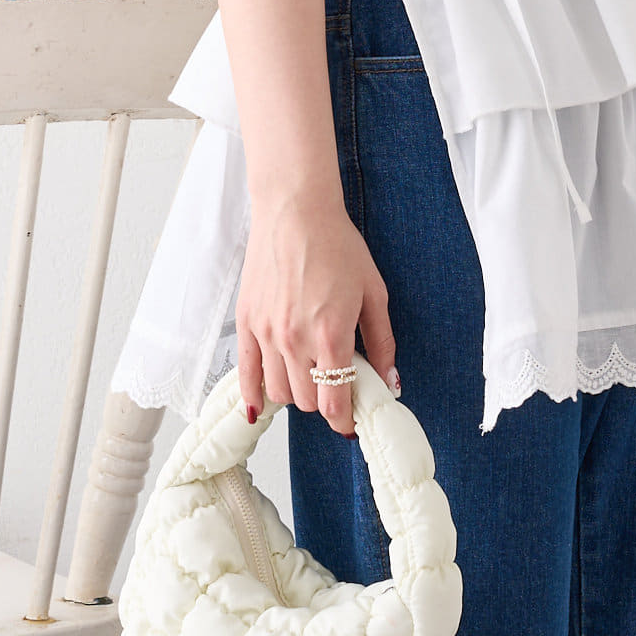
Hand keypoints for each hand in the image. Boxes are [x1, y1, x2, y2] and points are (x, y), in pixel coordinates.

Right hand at [234, 193, 398, 437]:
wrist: (296, 212)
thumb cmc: (338, 245)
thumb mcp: (374, 292)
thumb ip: (382, 342)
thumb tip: (390, 382)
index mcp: (331, 335)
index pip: (334, 404)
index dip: (345, 422)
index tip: (351, 422)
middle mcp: (294, 341)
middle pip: (307, 402)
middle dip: (325, 399)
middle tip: (336, 384)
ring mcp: (266, 333)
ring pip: (279, 393)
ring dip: (297, 391)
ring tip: (309, 373)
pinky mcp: (246, 323)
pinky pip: (245, 375)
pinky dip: (255, 395)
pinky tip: (261, 405)